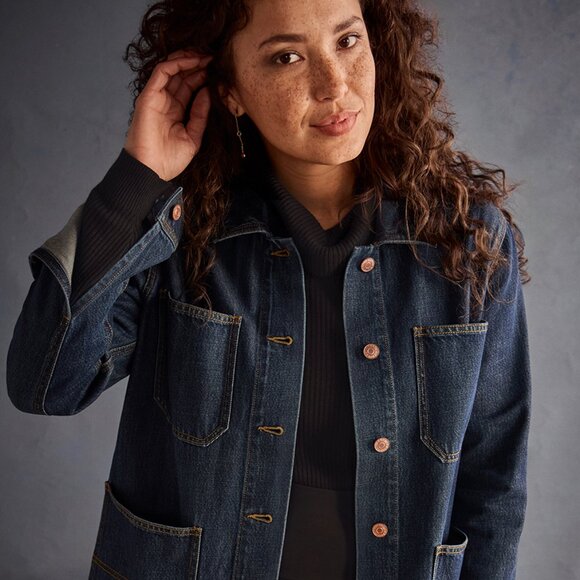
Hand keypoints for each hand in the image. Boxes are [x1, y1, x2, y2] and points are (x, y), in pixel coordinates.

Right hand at [124, 50, 212, 180]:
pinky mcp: (148, 96)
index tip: (218, 70)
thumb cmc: (169, 160)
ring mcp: (156, 97)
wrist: (152, 171)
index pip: (189, 86)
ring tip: (205, 55)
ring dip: (188, 59)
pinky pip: (161, 72)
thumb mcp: (193, 136)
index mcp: (176, 111)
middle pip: (181, 75)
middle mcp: (165, 102)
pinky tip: (193, 61)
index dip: (202, 76)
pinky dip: (176, 63)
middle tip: (214, 57)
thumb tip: (208, 92)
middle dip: (197, 64)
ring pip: (171, 69)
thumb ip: (200, 115)